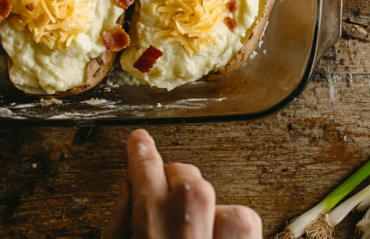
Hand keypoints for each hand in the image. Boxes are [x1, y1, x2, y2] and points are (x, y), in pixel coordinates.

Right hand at [104, 129, 261, 238]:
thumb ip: (119, 224)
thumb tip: (128, 186)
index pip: (147, 180)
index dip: (143, 155)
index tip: (140, 141)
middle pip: (193, 185)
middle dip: (179, 182)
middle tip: (166, 198)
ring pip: (234, 213)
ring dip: (215, 212)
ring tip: (197, 230)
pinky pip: (250, 233)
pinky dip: (233, 232)